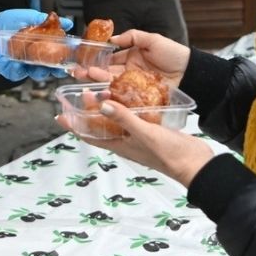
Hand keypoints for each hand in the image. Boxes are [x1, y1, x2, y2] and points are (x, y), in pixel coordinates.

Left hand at [0, 9, 74, 81]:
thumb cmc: (5, 23)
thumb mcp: (27, 16)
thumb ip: (46, 20)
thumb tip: (67, 23)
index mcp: (41, 45)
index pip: (57, 54)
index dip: (65, 57)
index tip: (71, 58)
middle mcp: (35, 57)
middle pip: (51, 67)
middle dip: (56, 68)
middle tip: (59, 65)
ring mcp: (24, 65)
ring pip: (38, 74)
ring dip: (41, 71)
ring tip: (41, 64)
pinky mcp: (12, 71)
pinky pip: (19, 74)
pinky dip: (20, 70)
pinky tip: (18, 63)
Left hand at [55, 95, 214, 186]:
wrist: (195, 163)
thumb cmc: (168, 153)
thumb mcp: (144, 133)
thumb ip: (123, 118)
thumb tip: (100, 104)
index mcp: (120, 145)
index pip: (89, 135)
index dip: (74, 126)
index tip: (60, 114)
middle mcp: (126, 141)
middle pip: (101, 126)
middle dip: (89, 112)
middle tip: (80, 93)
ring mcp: (139, 137)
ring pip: (117, 121)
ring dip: (108, 108)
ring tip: (101, 91)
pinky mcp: (152, 131)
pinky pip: (133, 118)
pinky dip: (127, 107)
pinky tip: (129, 97)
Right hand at [74, 29, 188, 88]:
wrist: (191, 72)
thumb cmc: (174, 54)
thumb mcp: (153, 39)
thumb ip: (132, 37)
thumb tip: (112, 40)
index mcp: (131, 58)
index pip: (110, 60)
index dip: (97, 61)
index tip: (84, 61)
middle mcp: (129, 73)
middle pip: (107, 74)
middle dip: (91, 73)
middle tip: (77, 72)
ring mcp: (133, 87)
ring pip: (112, 85)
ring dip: (98, 83)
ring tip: (86, 80)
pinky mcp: (140, 98)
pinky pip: (124, 98)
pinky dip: (113, 97)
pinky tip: (102, 95)